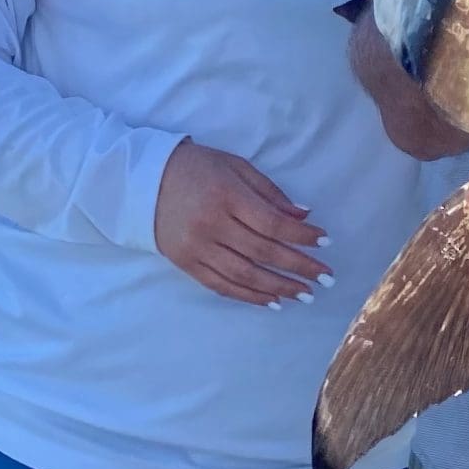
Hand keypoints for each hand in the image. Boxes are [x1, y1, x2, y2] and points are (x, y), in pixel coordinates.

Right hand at [153, 140, 330, 305]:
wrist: (142, 179)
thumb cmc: (196, 167)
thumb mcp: (235, 166)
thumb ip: (269, 192)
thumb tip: (303, 216)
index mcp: (226, 195)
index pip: (272, 223)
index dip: (301, 236)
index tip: (324, 242)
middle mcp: (211, 225)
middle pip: (263, 252)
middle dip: (299, 266)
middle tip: (326, 277)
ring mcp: (197, 248)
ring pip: (245, 275)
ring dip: (279, 287)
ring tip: (305, 294)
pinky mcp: (185, 263)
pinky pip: (221, 286)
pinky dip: (249, 296)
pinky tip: (272, 301)